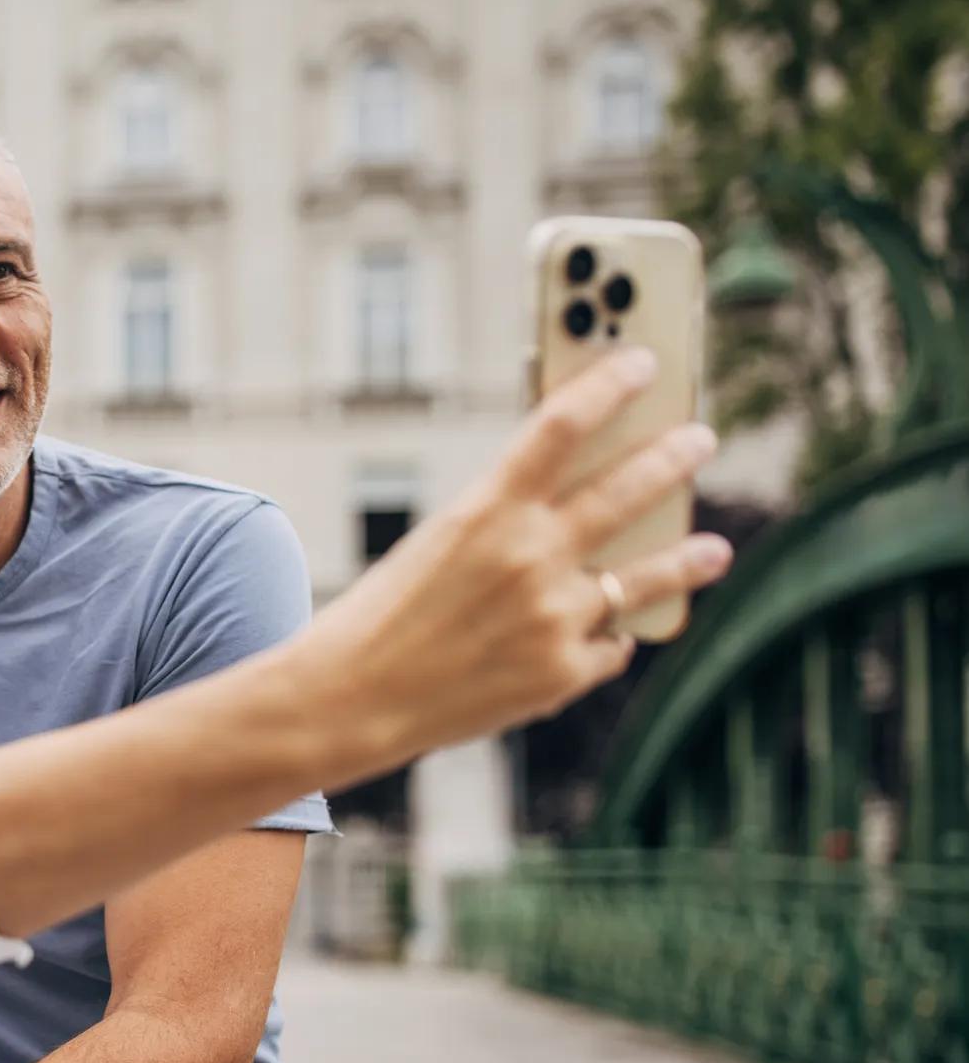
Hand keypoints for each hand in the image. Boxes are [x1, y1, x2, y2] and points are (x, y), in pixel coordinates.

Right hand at [298, 346, 734, 779]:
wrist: (349, 700)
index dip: (610, 384)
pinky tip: (597, 637)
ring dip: (688, 557)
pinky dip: (603, 638)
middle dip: (674, 457)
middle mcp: (530, 557)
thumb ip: (509, 520)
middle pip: (628, 489)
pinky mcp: (562, 674)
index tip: (643, 362)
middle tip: (699, 440)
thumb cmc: (384, 615)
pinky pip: (608, 644)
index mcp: (486, 511)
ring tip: (713, 549)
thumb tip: (589, 505)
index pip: (563, 424)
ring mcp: (553, 618)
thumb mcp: (438, 543)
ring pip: (646, 577)